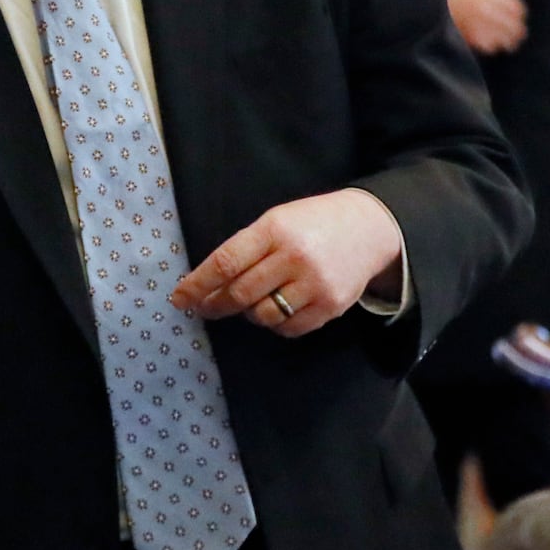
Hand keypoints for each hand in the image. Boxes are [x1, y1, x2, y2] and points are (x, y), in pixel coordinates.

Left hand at [171, 189, 401, 336]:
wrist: (370, 228)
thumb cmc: (311, 224)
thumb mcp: (276, 221)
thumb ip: (245, 249)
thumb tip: (205, 285)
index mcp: (274, 229)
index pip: (225, 262)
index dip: (198, 284)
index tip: (179, 298)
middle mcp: (295, 256)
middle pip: (241, 294)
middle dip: (216, 304)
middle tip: (204, 308)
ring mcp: (315, 283)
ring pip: (263, 316)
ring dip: (249, 313)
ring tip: (252, 300)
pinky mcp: (331, 306)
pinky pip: (289, 328)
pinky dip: (275, 324)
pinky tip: (277, 308)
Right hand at [441, 0, 526, 54]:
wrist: (425, 0)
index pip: (517, 8)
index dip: (519, 14)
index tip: (518, 18)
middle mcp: (490, 7)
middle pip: (514, 25)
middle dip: (516, 31)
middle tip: (517, 37)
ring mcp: (482, 22)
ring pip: (505, 37)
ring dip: (508, 42)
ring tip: (509, 46)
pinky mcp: (472, 36)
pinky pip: (489, 45)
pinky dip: (492, 47)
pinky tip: (492, 47)